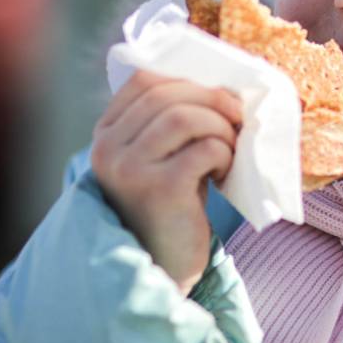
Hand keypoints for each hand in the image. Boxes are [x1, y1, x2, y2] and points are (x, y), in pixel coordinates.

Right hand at [90, 70, 242, 292]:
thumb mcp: (162, 153)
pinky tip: (221, 173)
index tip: (218, 96)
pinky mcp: (159, 190)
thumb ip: (171, 116)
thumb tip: (221, 80)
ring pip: (185, 117)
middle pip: (167, 95)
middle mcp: (108, 148)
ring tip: (228, 149)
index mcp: (106, 132)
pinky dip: (223, 153)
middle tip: (237, 118)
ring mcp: (129, 169)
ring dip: (220, 127)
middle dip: (213, 100)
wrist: (165, 263)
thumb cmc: (172, 201)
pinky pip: (204, 148)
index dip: (189, 79)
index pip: (144, 79)